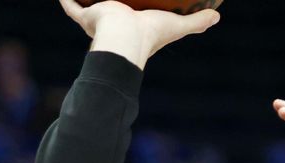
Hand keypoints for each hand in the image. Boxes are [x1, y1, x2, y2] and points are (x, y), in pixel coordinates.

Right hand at [59, 0, 219, 69]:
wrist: (125, 37)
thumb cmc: (150, 35)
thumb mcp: (177, 26)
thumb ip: (196, 23)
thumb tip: (217, 17)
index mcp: (135, 29)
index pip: (135, 21)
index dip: (137, 14)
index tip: (140, 7)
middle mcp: (116, 26)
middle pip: (112, 12)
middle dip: (111, 5)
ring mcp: (100, 21)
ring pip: (91, 8)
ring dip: (88, 2)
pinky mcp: (88, 16)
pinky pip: (73, 7)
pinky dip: (67, 0)